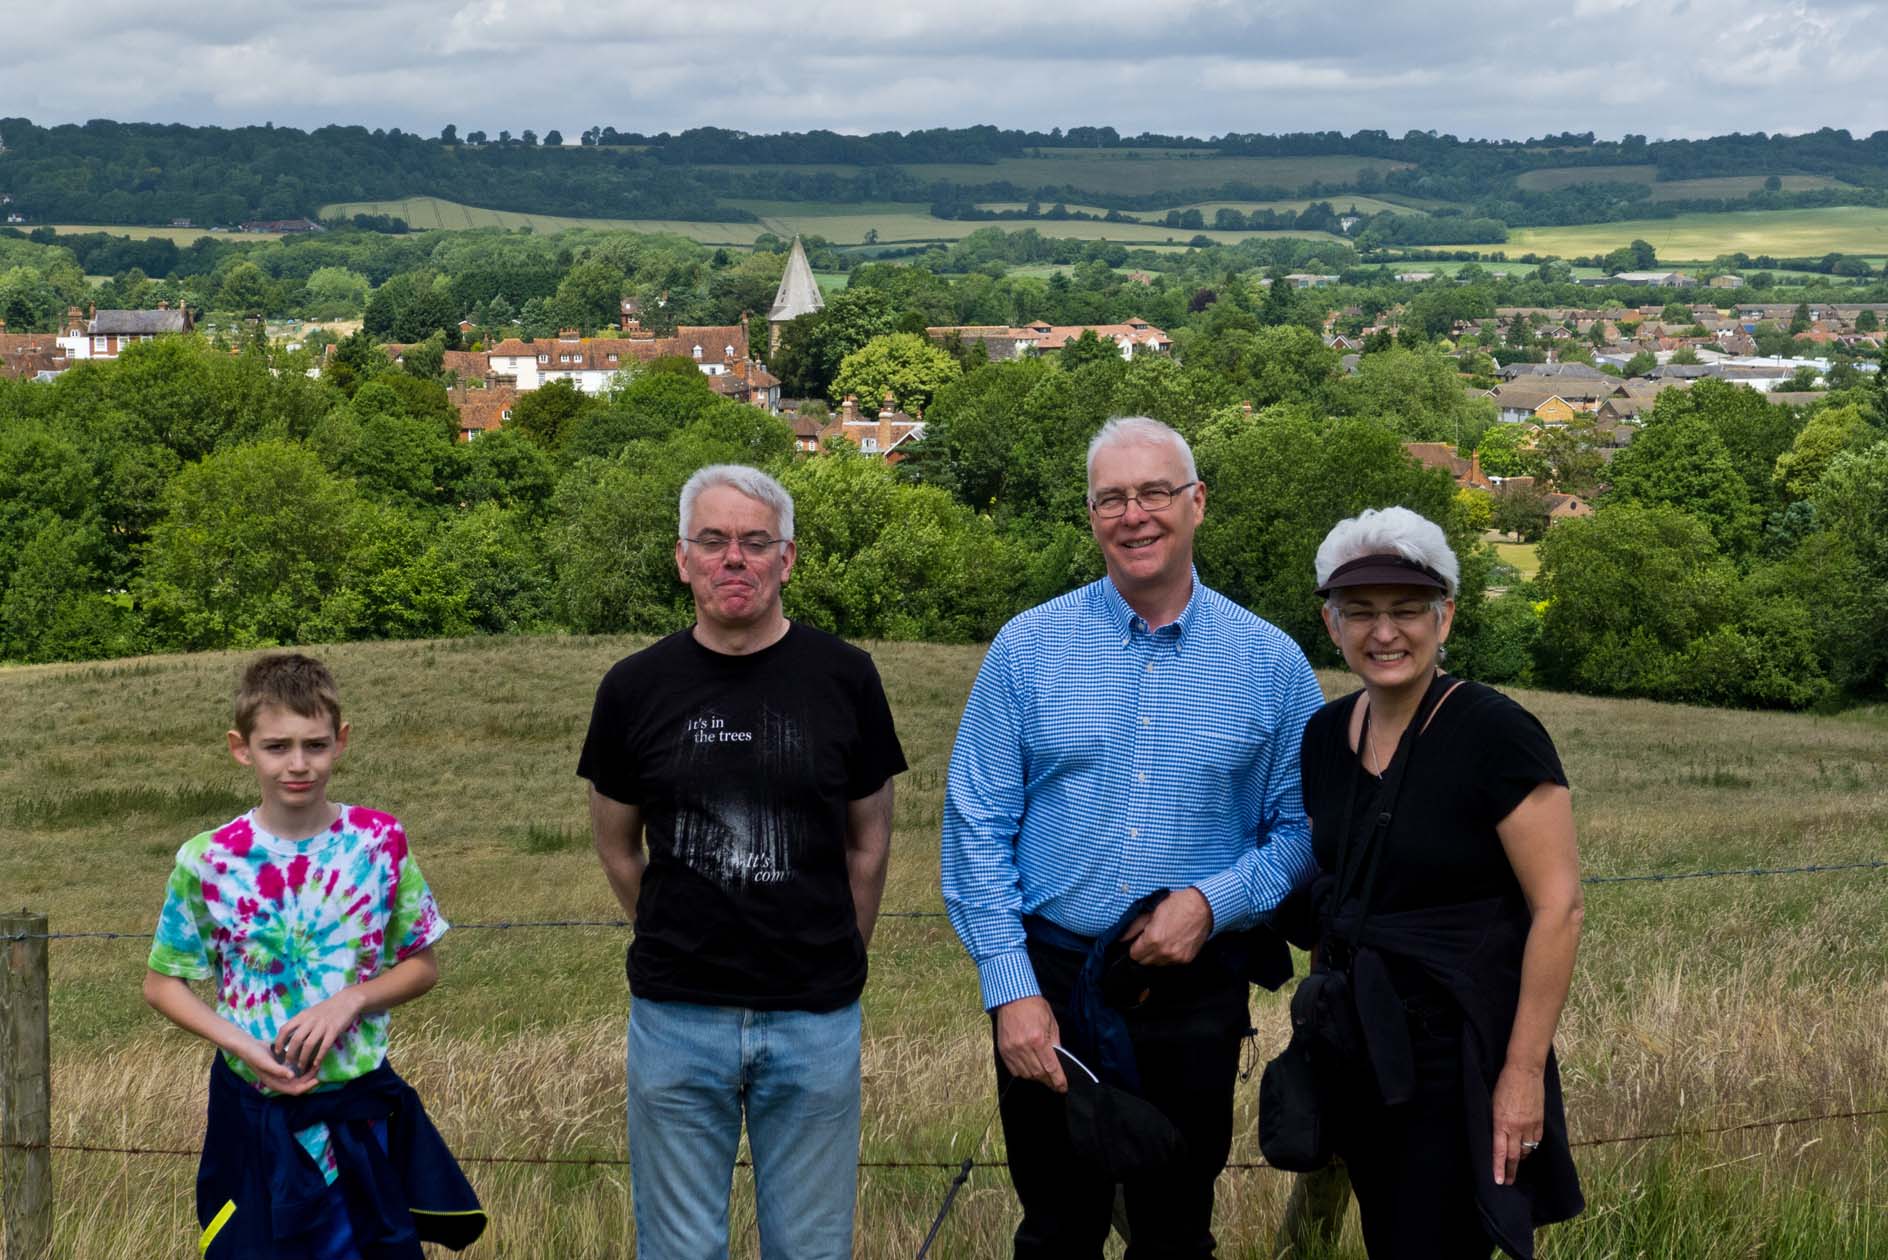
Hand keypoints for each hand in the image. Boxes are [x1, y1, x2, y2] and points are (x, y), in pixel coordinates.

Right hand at [231, 1034, 321, 1095]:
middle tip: (320, 1068)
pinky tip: (310, 1058)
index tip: (317, 1079)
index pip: (295, 1090)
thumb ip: (278, 1070)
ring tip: (317, 1063)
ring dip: (307, 1072)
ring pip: (299, 1076)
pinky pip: (296, 1068)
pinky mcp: (283, 1065)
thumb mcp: (266, 1063)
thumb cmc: (255, 1056)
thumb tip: (292, 1076)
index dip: (307, 1086)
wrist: (248, 1046)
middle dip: (310, 1078)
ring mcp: (282, 1073)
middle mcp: (280, 1081)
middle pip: (299, 1084)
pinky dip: (303, 1066)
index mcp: (275, 1084)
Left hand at [272, 988, 364, 1077]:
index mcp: (303, 1016)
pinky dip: (319, 1056)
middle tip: (289, 1063)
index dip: (279, 1042)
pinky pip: (324, 1046)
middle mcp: (311, 1020)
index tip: (277, 1052)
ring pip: (309, 1045)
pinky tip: (316, 1064)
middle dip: (291, 1054)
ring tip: (301, 1066)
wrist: (346, 1001)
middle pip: (296, 1040)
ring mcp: (323, 1025)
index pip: (285, 1029)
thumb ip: (300, 1023)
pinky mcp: (334, 1030)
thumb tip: (288, 1038)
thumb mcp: (310, 1012)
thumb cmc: (326, 1008)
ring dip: (303, 1058)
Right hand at [994, 996, 1066, 1093]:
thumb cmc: (1034, 1007)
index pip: (1051, 1067)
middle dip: (1048, 1081)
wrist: (1012, 997)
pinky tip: (1029, 1069)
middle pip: (1038, 1074)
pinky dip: (1023, 1073)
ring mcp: (1012, 1050)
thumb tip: (1059, 1061)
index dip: (1058, 1080)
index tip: (1062, 1087)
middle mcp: (1024, 1047)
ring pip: (1026, 1074)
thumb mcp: (1051, 1022)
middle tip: (1054, 1083)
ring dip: (1036, 1078)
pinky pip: (1014, 1070)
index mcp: (1038, 1039)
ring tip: (1043, 1076)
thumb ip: (1055, 1043)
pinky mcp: (1003, 1050)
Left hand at [1126, 888, 1213, 966]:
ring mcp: (1176, 958)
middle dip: (1143, 952)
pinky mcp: (1186, 960)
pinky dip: (1168, 957)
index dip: (1134, 947)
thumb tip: (1121, 939)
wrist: (1202, 907)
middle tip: (1149, 939)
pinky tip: (1171, 943)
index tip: (1138, 940)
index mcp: (1153, 939)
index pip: (1133, 955)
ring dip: (1155, 956)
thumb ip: (1134, 927)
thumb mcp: (1151, 910)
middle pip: (1144, 962)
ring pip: (1157, 965)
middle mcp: (1164, 952)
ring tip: (1161, 940)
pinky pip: (1170, 964)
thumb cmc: (1176, 905)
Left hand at [1491, 1061, 1544, 1185]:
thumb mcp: (1493, 1104)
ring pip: (1526, 1149)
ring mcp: (1530, 1125)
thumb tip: (1495, 1137)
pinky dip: (1530, 1147)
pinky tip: (1527, 1148)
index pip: (1499, 1152)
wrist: (1525, 1071)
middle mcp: (1517, 1127)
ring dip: (1519, 1158)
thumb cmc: (1504, 1084)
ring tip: (1515, 1164)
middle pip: (1514, 1156)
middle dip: (1510, 1171)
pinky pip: (1536, 1141)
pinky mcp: (1539, 1121)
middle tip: (1507, 1182)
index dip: (1498, 1168)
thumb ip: (1496, 1122)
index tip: (1498, 1181)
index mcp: (1502, 1122)